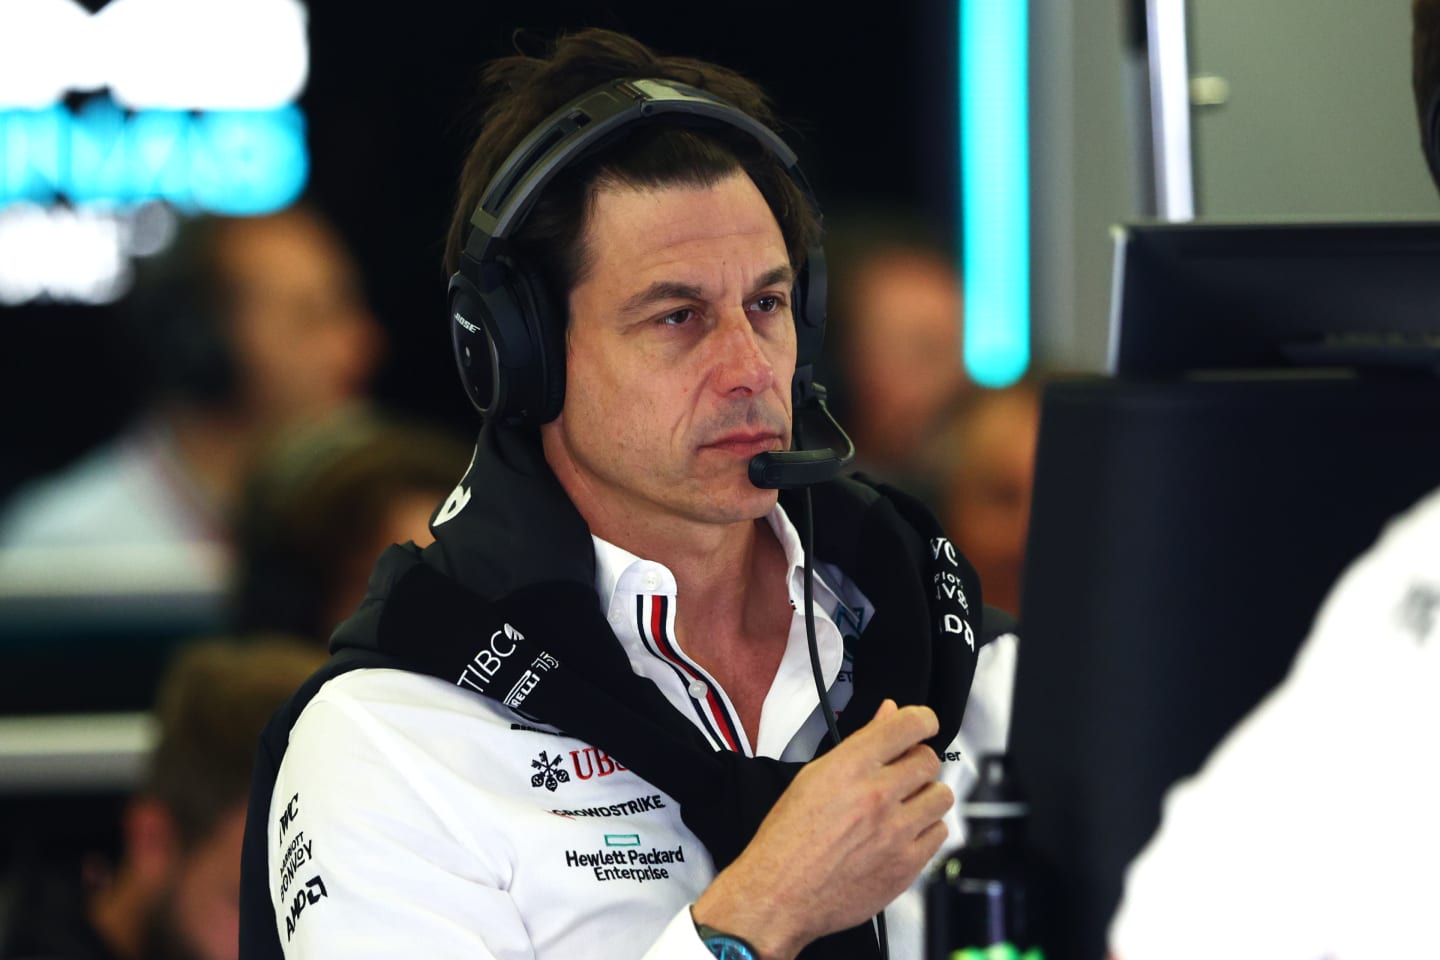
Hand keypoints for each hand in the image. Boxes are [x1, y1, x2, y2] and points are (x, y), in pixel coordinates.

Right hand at [692, 699, 952, 959]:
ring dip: (926, 796)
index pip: (909, 725)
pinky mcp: (906, 866)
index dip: (923, 720)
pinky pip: (939, 834)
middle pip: (929, 759)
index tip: (924, 724)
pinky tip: (904, 834)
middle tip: (903, 773)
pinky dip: (926, 831)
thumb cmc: (787, 839)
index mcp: (849, 767)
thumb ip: (858, 743)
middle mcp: (876, 795)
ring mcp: (895, 832)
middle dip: (918, 761)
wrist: (779, 894)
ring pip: (941, 796)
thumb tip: (887, 715)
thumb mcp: (813, 777)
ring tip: (904, 806)